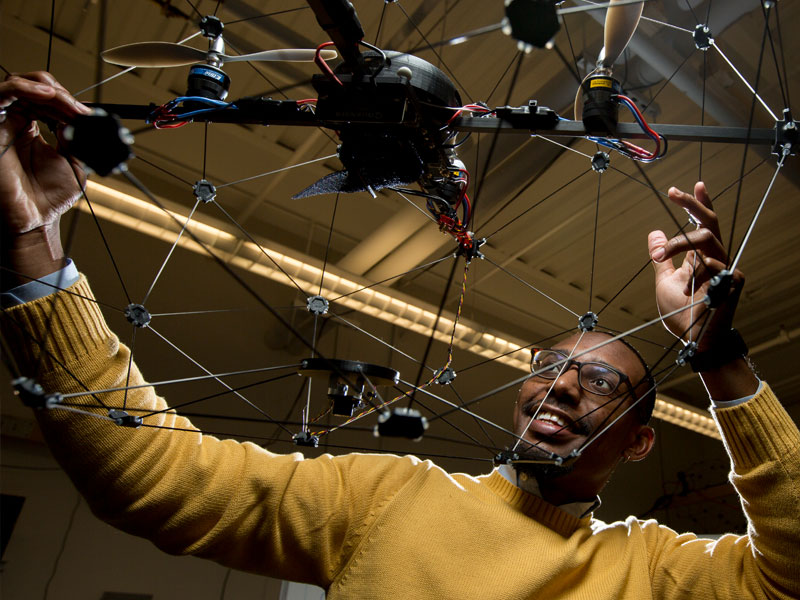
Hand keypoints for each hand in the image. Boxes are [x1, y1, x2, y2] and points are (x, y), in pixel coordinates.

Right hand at [0, 72, 90, 286]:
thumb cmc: (50, 196)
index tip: (88, 114)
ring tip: (67, 103)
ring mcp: (4, 122)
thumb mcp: (75, 161)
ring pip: (20, 85)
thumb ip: (77, 137)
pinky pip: (4, 93)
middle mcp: (16, 122)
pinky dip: (27, 88)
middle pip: (34, 88)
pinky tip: (49, 95)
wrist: (35, 217)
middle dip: (62, 95)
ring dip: (48, 89)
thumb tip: (78, 117)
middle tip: (80, 111)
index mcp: (34, 128)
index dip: (69, 102)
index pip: (48, 100)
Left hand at [647, 182, 743, 350]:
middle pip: (709, 223)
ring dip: (678, 246)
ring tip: (660, 259)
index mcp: (701, 256)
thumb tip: (655, 232)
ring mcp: (726, 269)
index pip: (703, 224)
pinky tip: (689, 290)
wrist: (692, 339)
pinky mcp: (734, 282)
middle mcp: (715, 258)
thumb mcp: (664, 280)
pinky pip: (714, 264)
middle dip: (693, 204)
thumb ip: (662, 257)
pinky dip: (697, 274)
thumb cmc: (681, 312)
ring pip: (705, 240)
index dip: (700, 204)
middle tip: (673, 193)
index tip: (695, 183)